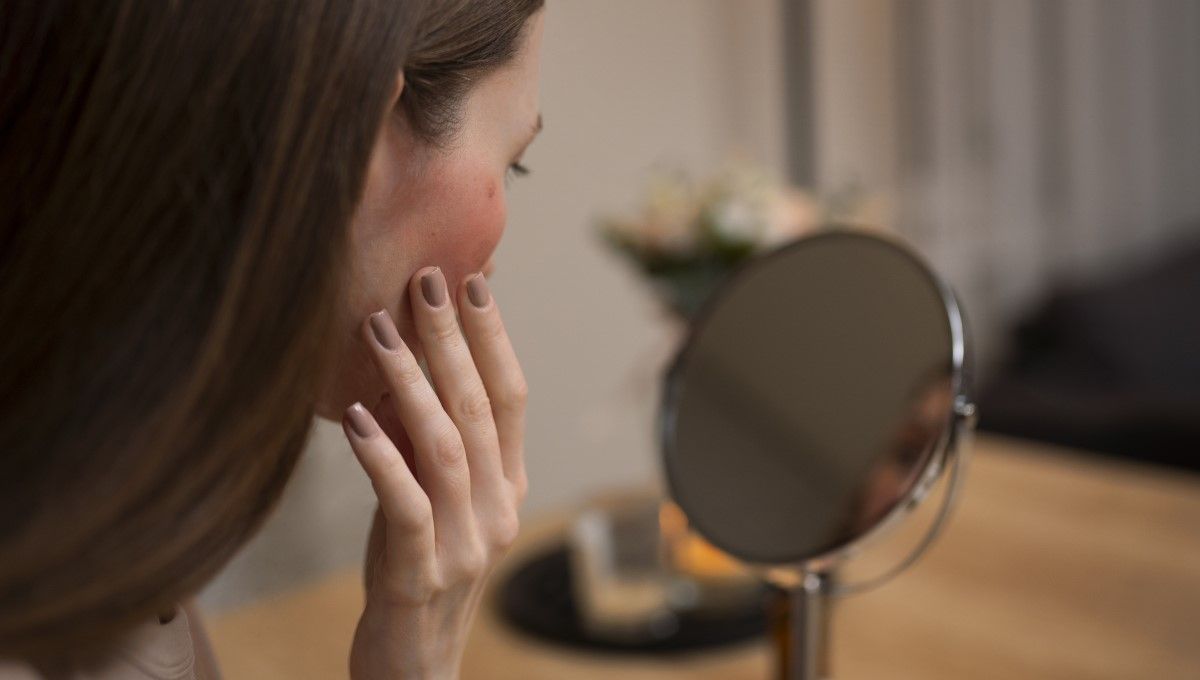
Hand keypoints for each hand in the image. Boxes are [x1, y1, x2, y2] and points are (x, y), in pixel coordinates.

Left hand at [341, 266, 527, 679]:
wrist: (413, 667)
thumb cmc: (417, 571)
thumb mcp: (433, 500)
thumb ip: (430, 444)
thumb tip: (405, 363)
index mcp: (508, 486)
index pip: (513, 398)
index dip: (494, 338)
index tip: (473, 282)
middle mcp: (498, 510)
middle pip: (481, 409)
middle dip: (452, 340)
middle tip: (425, 281)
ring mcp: (467, 544)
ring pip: (448, 446)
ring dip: (412, 382)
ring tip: (378, 329)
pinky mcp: (423, 574)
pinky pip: (406, 504)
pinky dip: (382, 456)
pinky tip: (356, 417)